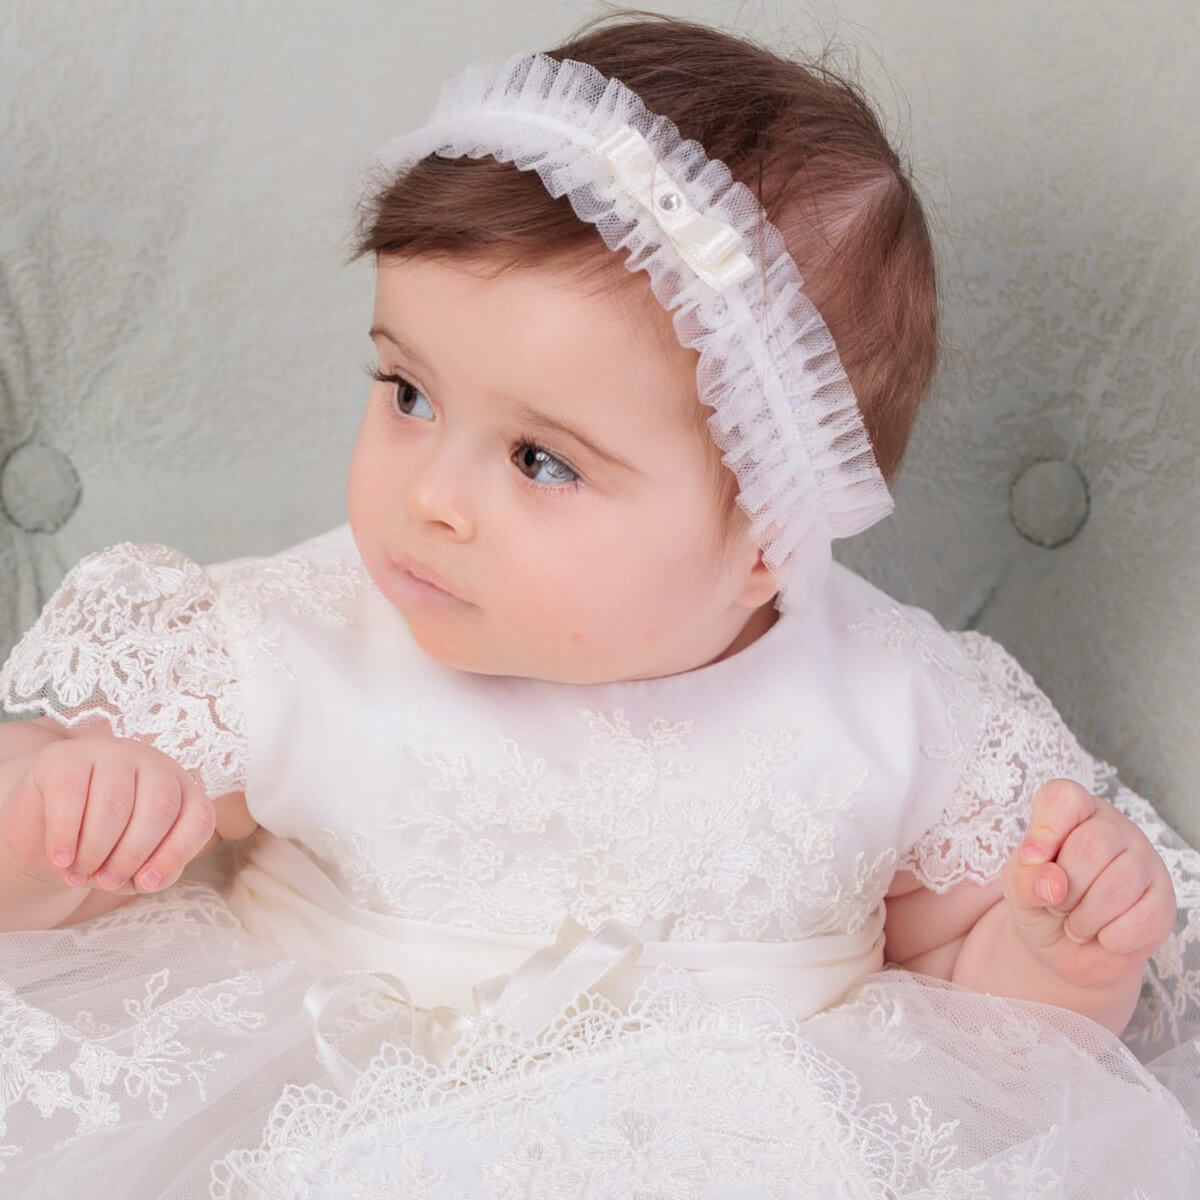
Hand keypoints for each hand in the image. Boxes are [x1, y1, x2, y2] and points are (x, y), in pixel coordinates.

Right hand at [1, 735, 216, 893]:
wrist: (43, 827)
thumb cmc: (101, 848)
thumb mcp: (134, 865)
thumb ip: (153, 872)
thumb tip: (149, 879)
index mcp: (181, 788)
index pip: (197, 817)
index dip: (175, 854)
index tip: (146, 884)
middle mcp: (153, 763)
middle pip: (160, 808)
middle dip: (132, 855)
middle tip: (106, 882)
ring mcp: (111, 752)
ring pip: (116, 803)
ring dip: (96, 850)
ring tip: (80, 874)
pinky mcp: (65, 755)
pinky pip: (70, 794)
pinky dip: (66, 834)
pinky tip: (62, 858)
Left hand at [1003, 779, 1175, 990]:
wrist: (1065, 948)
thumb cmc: (1041, 903)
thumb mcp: (1017, 888)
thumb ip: (1025, 879)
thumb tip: (1054, 882)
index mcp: (1075, 812)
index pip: (1066, 797)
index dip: (1046, 830)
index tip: (1029, 859)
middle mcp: (1115, 828)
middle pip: (1092, 845)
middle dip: (1065, 886)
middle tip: (1056, 903)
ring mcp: (1146, 861)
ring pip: (1120, 884)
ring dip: (1086, 917)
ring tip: (1076, 922)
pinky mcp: (1164, 899)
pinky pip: (1142, 920)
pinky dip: (1111, 938)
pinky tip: (1103, 934)